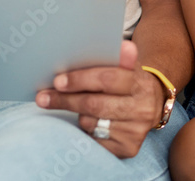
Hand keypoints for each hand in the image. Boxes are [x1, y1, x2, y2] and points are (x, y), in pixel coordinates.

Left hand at [35, 41, 164, 157]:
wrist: (151, 105)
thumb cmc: (128, 81)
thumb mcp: (125, 66)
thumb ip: (118, 57)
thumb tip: (122, 46)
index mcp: (141, 83)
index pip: (107, 79)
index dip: (79, 80)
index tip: (57, 81)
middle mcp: (142, 109)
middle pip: (95, 104)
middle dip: (65, 100)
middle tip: (43, 98)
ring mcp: (136, 131)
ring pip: (92, 122)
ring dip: (76, 114)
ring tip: (72, 105)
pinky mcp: (129, 148)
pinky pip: (95, 140)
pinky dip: (85, 130)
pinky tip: (84, 121)